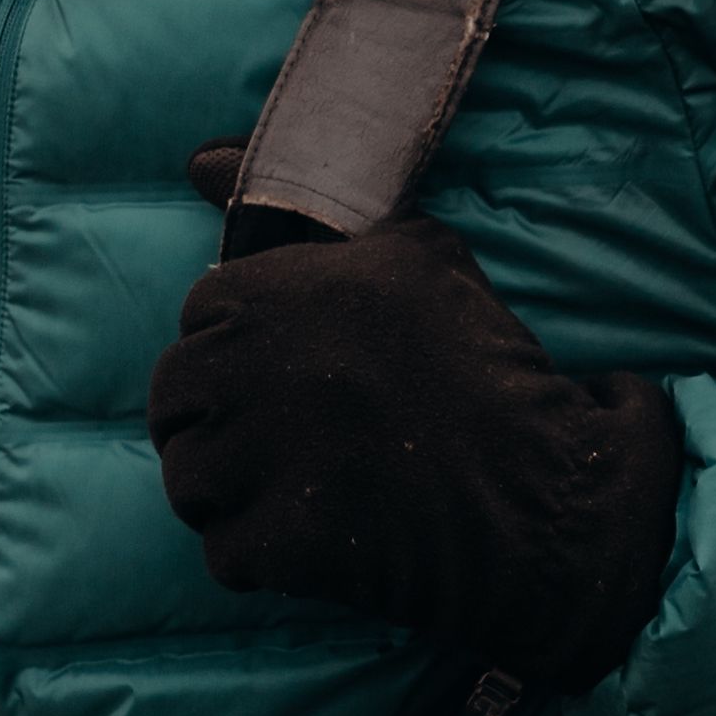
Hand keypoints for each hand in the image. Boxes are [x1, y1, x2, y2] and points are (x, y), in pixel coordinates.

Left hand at [145, 205, 687, 701]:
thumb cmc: (481, 362)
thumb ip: (309, 208)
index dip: (244, 352)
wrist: (540, 485)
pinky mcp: (272, 542)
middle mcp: (246, 370)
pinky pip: (224, 553)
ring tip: (302, 490)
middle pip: (175, 400)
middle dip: (221, 421)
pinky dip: (264, 556)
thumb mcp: (413, 253)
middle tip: (287, 439)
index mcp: (267, 293)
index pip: (199, 319)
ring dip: (234, 491)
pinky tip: (319, 539)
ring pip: (189, 479)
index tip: (289, 375)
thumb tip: (200, 160)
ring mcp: (253, 461)